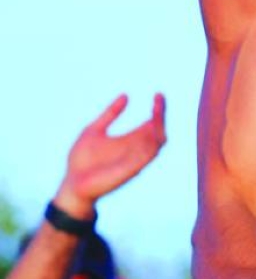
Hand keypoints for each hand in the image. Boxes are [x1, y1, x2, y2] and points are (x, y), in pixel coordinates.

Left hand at [54, 94, 166, 217]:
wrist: (72, 184)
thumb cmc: (81, 161)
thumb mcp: (94, 130)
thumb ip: (110, 114)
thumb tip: (126, 95)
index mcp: (130, 140)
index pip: (152, 123)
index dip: (158, 109)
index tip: (157, 94)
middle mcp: (136, 149)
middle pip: (159, 131)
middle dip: (161, 116)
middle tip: (157, 100)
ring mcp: (135, 160)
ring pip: (158, 142)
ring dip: (159, 127)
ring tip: (155, 113)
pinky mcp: (131, 170)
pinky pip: (147, 156)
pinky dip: (152, 143)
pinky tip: (151, 129)